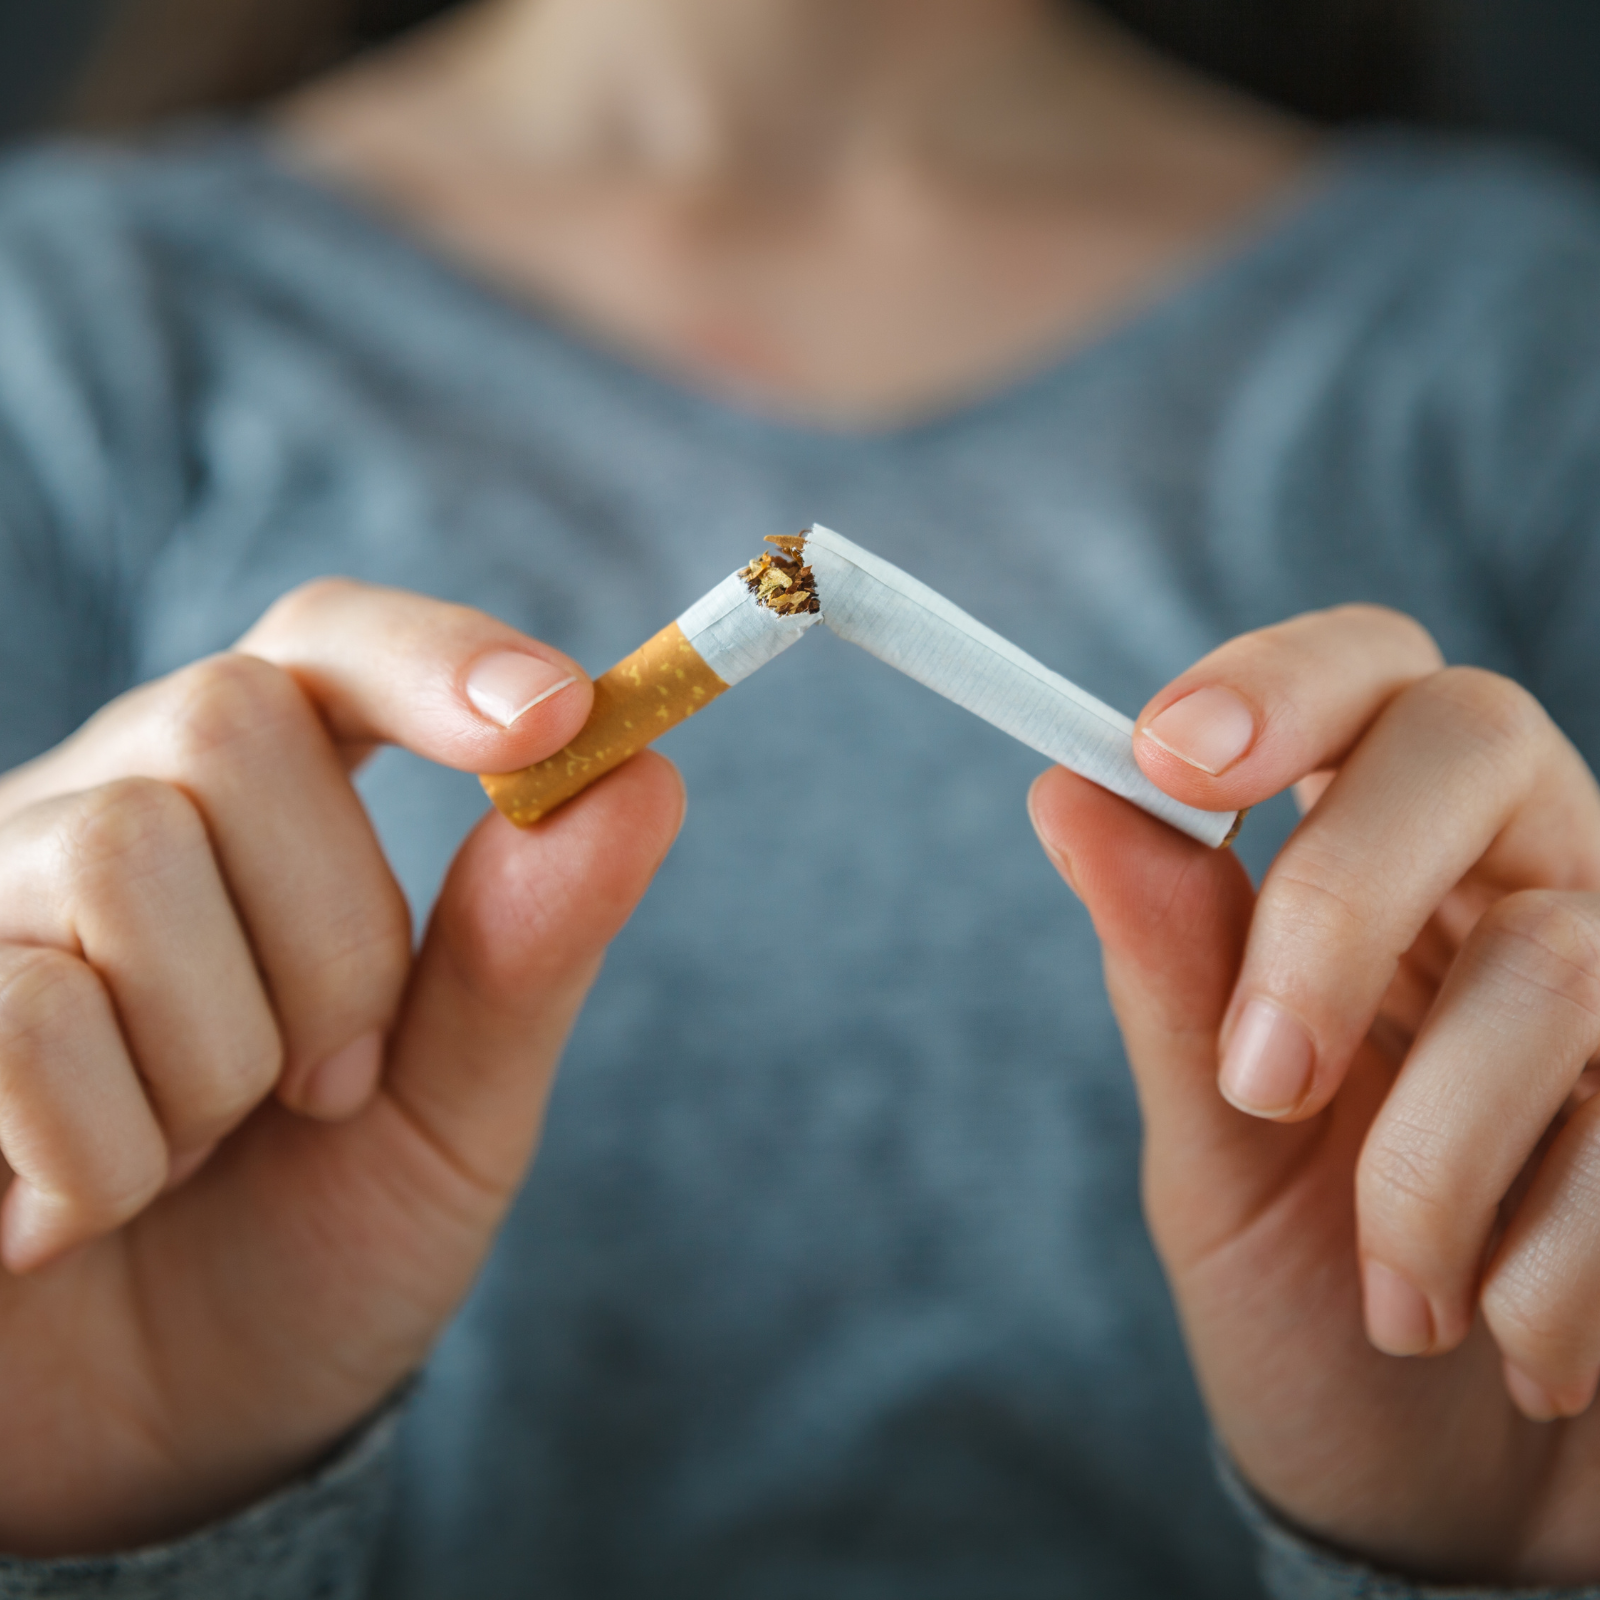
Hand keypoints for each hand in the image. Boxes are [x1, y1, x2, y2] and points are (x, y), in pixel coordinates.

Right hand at [0, 580, 682, 1556]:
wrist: (159, 1442)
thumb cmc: (312, 1253)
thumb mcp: (451, 1114)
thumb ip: (525, 952)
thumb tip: (641, 775)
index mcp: (259, 821)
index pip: (329, 646)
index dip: (434, 654)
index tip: (555, 714)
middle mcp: (104, 819)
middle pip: (226, 727)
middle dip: (328, 945)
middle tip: (322, 1091)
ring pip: (123, 858)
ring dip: (210, 1068)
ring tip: (188, 1161)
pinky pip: (27, 1016)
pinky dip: (101, 1160)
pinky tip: (67, 1217)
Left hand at [1029, 605, 1599, 1586]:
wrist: (1445, 1495)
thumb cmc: (1315, 1304)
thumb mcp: (1218, 1147)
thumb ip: (1170, 973)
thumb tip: (1068, 793)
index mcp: (1384, 870)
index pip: (1363, 677)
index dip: (1280, 681)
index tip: (1176, 755)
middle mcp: (1528, 887)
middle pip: (1472, 739)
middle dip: (1337, 908)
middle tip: (1262, 1083)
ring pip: (1558, 960)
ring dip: (1433, 1162)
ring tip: (1398, 1300)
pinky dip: (1553, 1265)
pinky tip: (1513, 1339)